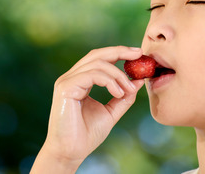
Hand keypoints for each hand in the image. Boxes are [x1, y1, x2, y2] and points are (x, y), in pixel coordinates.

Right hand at [31, 46, 144, 172]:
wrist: (70, 152)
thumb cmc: (86, 135)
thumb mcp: (110, 112)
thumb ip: (123, 97)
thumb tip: (138, 81)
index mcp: (79, 80)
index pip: (99, 58)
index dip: (118, 52)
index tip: (137, 54)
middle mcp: (71, 77)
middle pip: (97, 54)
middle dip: (119, 51)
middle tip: (138, 54)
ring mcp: (66, 81)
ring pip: (97, 64)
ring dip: (118, 75)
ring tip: (128, 90)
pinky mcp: (65, 87)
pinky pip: (92, 74)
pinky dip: (109, 81)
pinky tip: (117, 93)